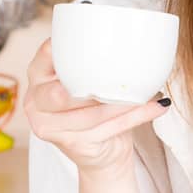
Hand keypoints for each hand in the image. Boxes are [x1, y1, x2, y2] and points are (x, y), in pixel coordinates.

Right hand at [23, 38, 169, 175]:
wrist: (102, 153)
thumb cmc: (94, 109)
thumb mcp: (85, 81)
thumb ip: (91, 63)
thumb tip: (131, 39)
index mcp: (37, 76)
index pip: (46, 55)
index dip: (66, 49)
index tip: (95, 41)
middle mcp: (35, 103)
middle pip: (61, 94)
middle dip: (92, 87)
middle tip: (120, 81)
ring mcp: (50, 127)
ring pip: (92, 113)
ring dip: (124, 103)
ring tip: (149, 93)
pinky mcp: (72, 144)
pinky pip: (109, 128)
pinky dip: (136, 116)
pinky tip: (157, 107)